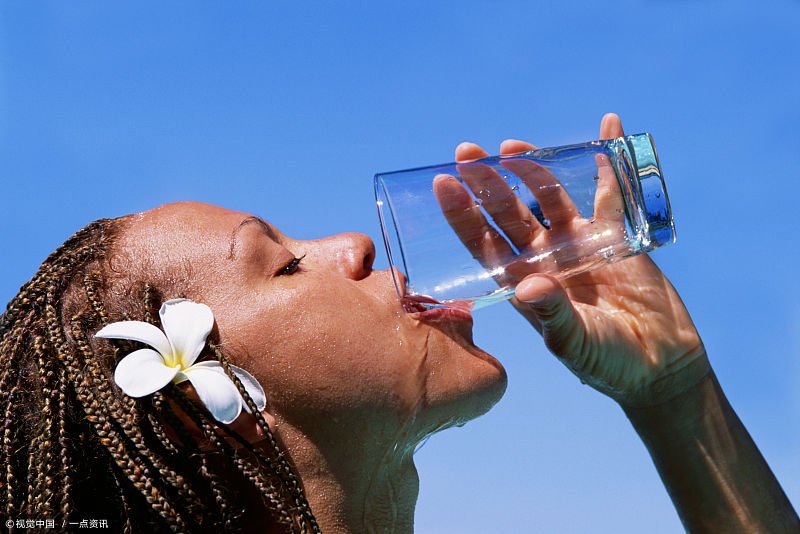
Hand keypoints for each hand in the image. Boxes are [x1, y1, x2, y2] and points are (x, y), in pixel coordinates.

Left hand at [435, 114, 707, 405]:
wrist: (658, 365)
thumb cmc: (607, 363)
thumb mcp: (575, 343)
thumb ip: (553, 316)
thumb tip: (530, 287)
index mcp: (522, 282)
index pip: (483, 243)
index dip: (462, 215)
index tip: (444, 183)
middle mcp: (543, 257)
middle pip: (508, 212)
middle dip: (487, 183)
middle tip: (467, 152)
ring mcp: (577, 243)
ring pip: (548, 196)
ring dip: (531, 168)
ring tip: (511, 145)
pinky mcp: (614, 235)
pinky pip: (611, 190)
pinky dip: (610, 159)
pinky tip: (606, 126)